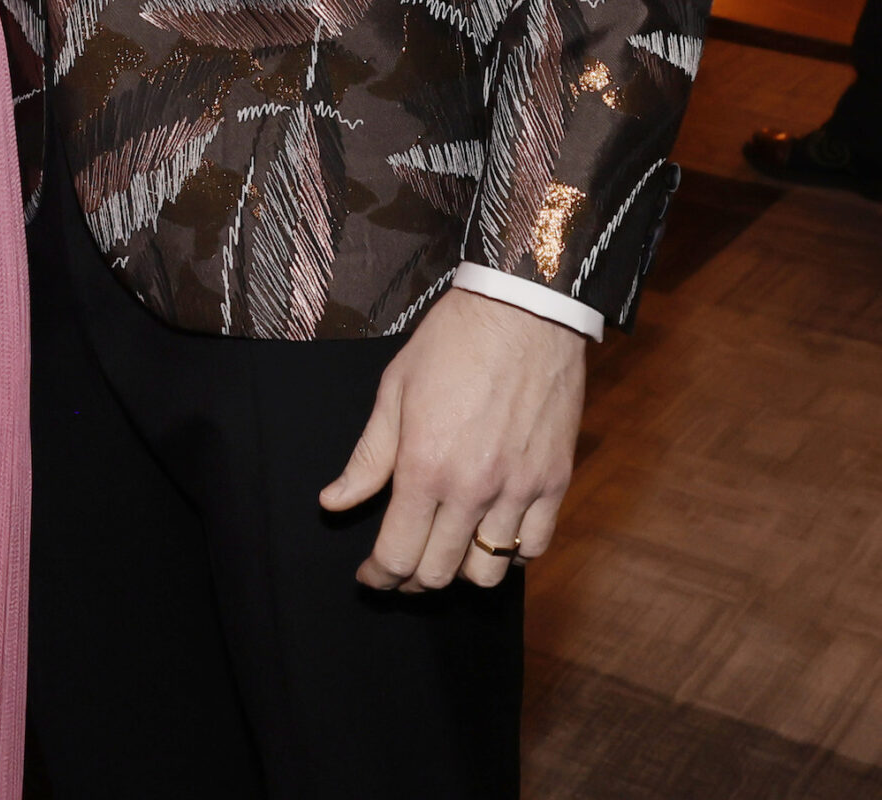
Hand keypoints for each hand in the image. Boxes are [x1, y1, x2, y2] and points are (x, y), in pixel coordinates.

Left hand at [319, 287, 584, 590]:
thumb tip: (333, 503)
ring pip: (488, 572)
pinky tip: (493, 533)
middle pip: (439, 572)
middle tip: (402, 564)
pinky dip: (512, 553)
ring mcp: (518, 489)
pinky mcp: (554, 482)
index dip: (379, 575)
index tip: (371, 576)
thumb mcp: (394, 389)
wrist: (523, 310)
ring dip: (462, 570)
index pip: (397, 554)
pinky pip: (534, 548)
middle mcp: (471, 488)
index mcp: (424, 466)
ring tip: (448, 549)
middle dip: (412, 578)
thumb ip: (368, 456)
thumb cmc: (451, 341)